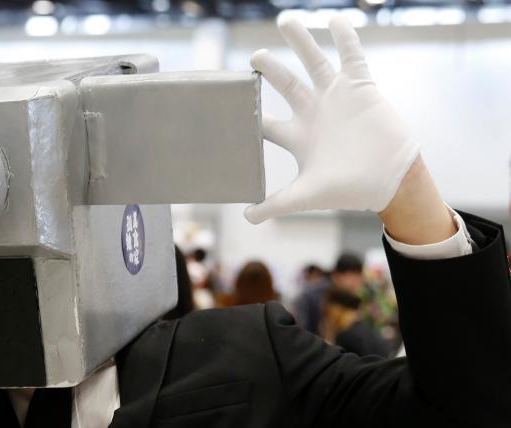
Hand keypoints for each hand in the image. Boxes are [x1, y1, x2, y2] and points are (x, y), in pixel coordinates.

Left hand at [245, 15, 419, 223]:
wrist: (389, 181)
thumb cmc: (348, 190)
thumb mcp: (305, 196)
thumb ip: (276, 204)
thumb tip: (247, 217)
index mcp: (297, 136)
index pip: (265, 121)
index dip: (248, 112)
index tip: (229, 101)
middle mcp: (313, 112)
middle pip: (285, 83)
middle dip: (270, 68)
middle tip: (255, 55)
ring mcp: (336, 97)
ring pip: (314, 61)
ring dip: (300, 41)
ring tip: (285, 19)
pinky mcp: (360, 87)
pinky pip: (352, 56)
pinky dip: (345, 37)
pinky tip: (334, 20)